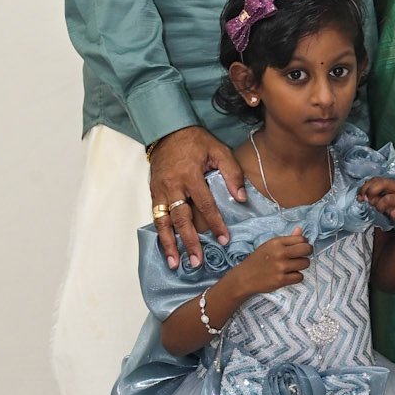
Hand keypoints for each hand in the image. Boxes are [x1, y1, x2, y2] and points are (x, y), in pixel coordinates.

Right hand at [149, 127, 246, 268]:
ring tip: (175, 263)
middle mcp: (172, 186)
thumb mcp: (219, 150)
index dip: (215, 223)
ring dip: (169, 244)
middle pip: (181, 219)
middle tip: (197, 261)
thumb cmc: (196, 142)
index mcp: (190, 175)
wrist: (167, 131)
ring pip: (163, 222)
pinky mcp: (153, 193)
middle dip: (189, 242)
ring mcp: (160, 191)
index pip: (205, 204)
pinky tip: (165, 247)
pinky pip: (155, 217)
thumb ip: (232, 173)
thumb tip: (241, 198)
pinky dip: (160, 234)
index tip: (223, 240)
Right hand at [236, 228, 311, 296]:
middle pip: (307, 250)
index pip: (301, 239)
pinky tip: (289, 275)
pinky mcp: (281, 280)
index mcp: (277, 242)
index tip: (300, 248)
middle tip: (302, 256)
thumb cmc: (259, 260)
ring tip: (293, 266)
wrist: (244, 277)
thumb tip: (300, 230)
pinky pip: (300, 277)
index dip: (304, 243)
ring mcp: (281, 267)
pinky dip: (296, 277)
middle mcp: (280, 253)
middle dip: (307, 252)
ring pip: (305, 263)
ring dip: (302, 265)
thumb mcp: (270, 246)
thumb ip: (288, 239)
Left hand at [357, 177, 394, 232]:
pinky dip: (392, 214)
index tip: (359, 197)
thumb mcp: (385, 200)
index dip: (365, 187)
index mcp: (393, 184)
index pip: (376, 179)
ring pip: (388, 199)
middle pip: (383, 183)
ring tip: (380, 210)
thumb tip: (363, 197)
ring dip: (380, 206)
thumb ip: (375, 197)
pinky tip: (392, 216)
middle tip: (369, 201)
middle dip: (372, 192)